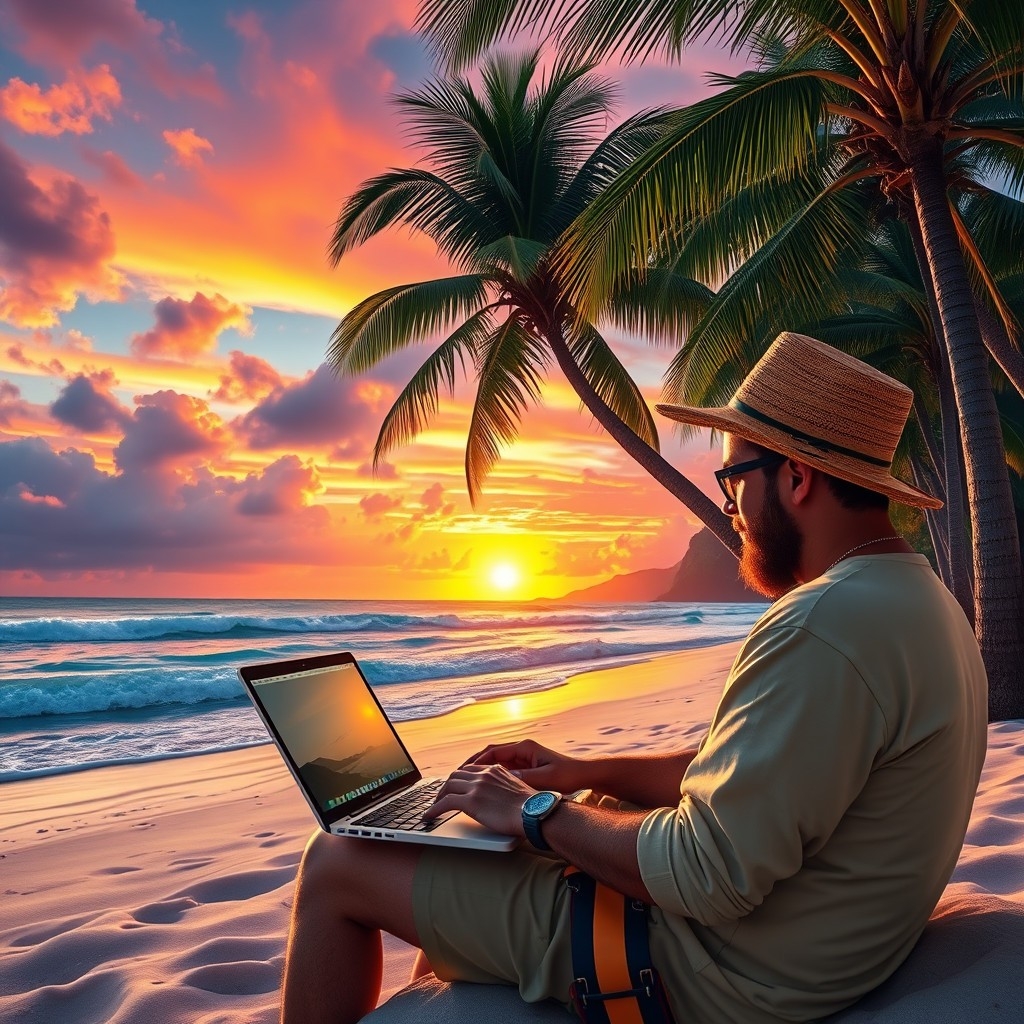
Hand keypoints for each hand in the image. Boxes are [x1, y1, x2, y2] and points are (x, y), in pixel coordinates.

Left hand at [424, 763, 533, 837]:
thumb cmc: (531, 807)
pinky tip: (429, 817)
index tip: (455, 786)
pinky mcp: (471, 801)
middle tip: (441, 796)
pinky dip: (434, 809)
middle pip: (456, 775)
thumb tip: (500, 797)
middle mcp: (484, 774)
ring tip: (434, 807)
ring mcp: (476, 786)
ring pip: (448, 786)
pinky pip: (445, 803)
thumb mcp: (517, 789)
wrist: (534, 812)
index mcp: (496, 769)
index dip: (460, 778)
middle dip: (446, 786)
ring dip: (438, 797)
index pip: (470, 769)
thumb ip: (504, 787)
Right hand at [462, 739, 589, 793]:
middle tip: (457, 776)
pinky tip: (482, 788)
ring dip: (480, 771)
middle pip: (490, 754)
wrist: (582, 774)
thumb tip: (501, 777)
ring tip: (464, 782)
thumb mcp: (545, 777)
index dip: (476, 761)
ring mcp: (522, 758)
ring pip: (494, 762)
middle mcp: (521, 750)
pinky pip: (502, 770)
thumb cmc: (567, 774)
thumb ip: (523, 777)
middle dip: (472, 764)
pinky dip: (490, 776)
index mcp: (524, 747)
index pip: (493, 751)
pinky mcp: (525, 767)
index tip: (463, 771)